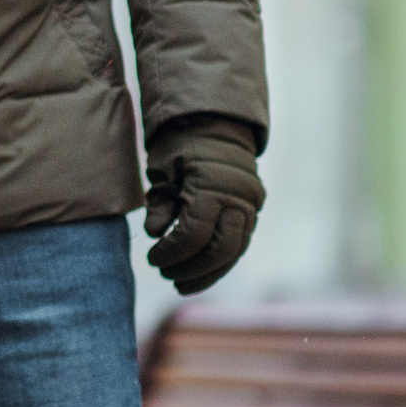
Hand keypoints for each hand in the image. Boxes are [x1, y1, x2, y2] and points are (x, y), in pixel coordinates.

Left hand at [145, 116, 263, 294]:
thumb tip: (154, 234)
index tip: (152, 260)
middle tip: (167, 277)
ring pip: (235, 251)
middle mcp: (238, 197)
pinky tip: (199, 271)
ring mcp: (250, 204)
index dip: (172, 252)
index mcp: (212, 185)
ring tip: (181, 283)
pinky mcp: (252, 210)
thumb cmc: (181, 144)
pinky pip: (239, 243)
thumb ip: (160, 203)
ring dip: (209, 272)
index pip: (195, 234)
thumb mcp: (162, 168)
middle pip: (221, 249)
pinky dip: (220, 260)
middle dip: (193, 269)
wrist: (214, 123)